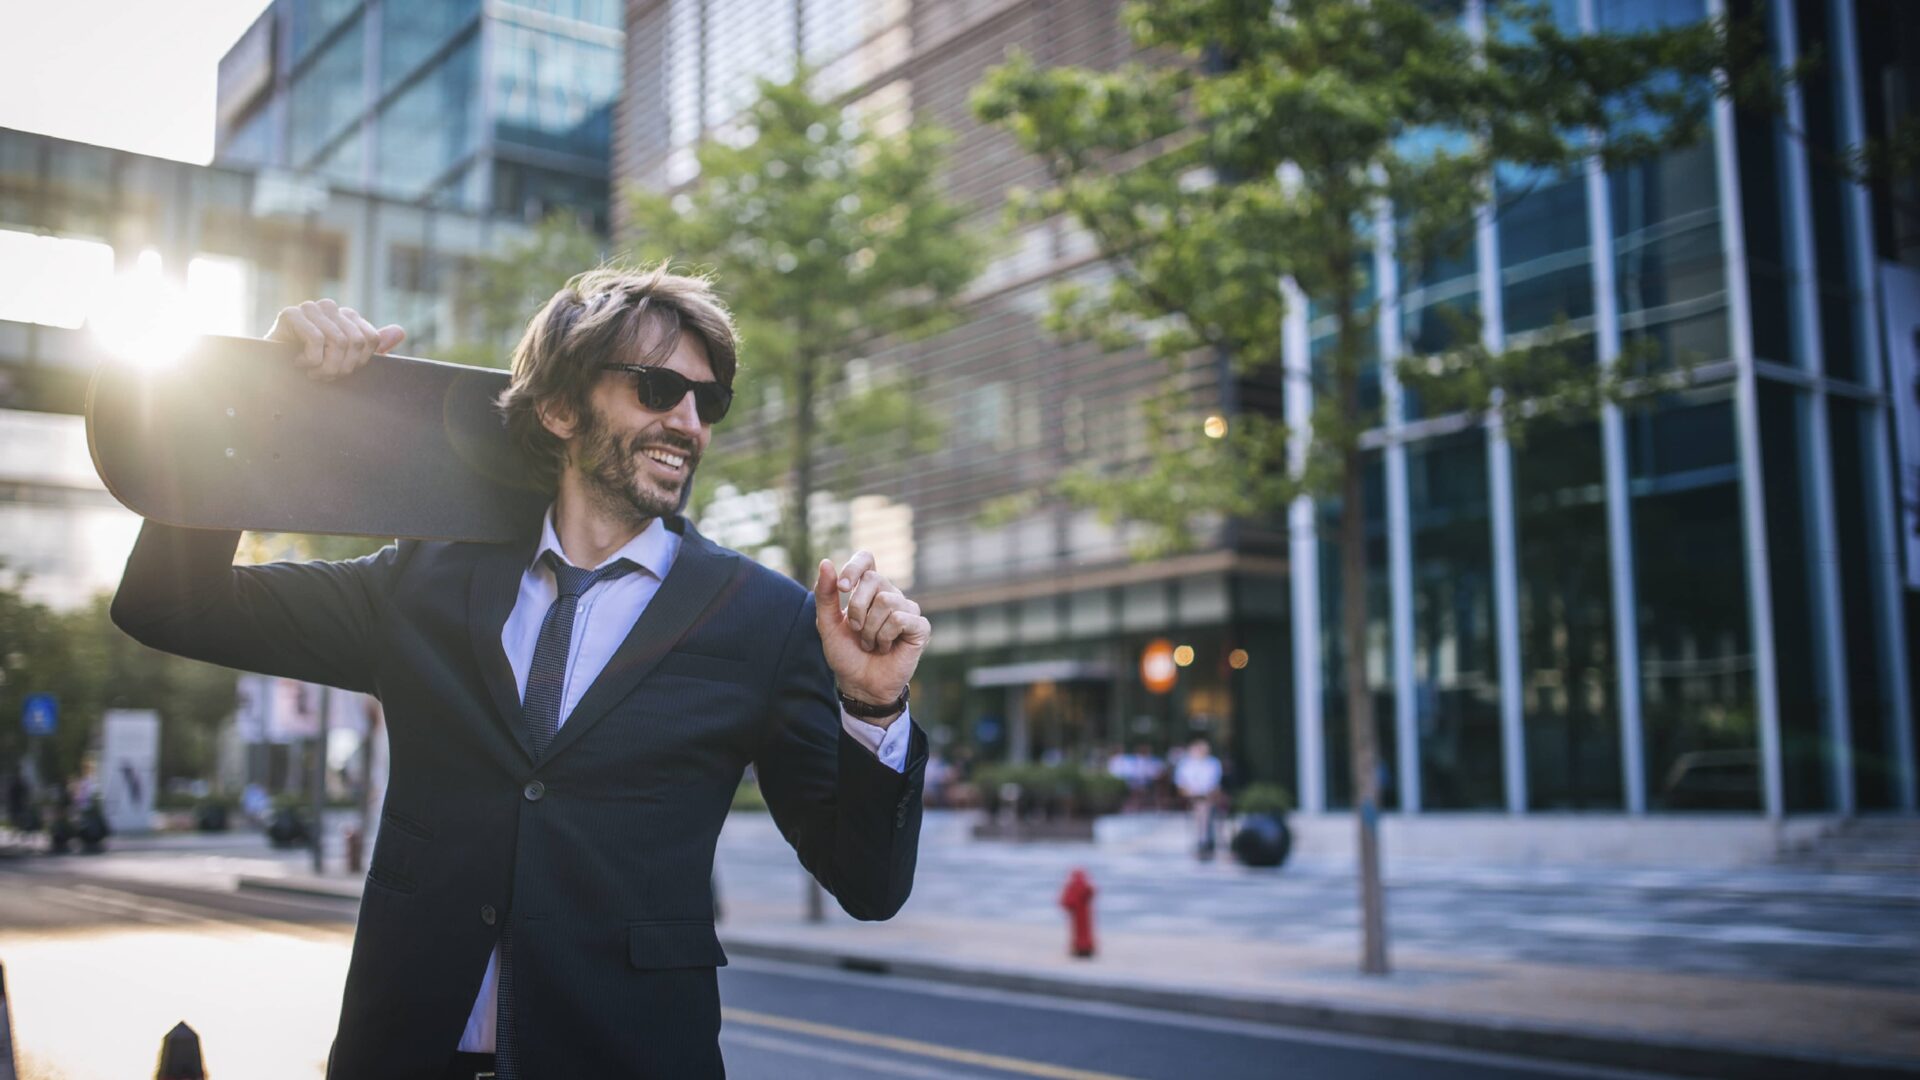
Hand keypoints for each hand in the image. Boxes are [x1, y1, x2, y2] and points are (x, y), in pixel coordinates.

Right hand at [265, 298, 405, 380]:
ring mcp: (310, 307)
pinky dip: (311, 360)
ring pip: (337, 341)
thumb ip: (373, 346)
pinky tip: (299, 363)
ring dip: (325, 366)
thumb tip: (400, 331)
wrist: (272, 373)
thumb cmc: (311, 367)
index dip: (359, 362)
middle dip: (341, 367)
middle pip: (355, 341)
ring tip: (312, 372)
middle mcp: (330, 307)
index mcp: (346, 316)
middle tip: (323, 376)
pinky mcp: (290, 313)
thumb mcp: (346, 360)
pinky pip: (317, 339)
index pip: (371, 338)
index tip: (341, 371)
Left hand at [812, 551, 929, 725]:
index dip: (854, 568)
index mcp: (869, 589)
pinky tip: (886, 647)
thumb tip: (826, 562)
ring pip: (886, 601)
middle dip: (856, 609)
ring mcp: (908, 609)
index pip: (866, 559)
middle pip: (874, 580)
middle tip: (856, 630)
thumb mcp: (827, 625)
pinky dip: (885, 636)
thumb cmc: (846, 654)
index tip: (841, 588)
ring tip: (871, 643)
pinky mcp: (920, 627)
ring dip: (870, 629)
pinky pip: (900, 619)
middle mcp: (890, 594)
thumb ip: (825, 595)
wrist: (860, 685)